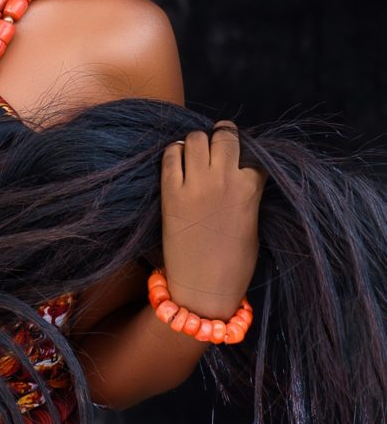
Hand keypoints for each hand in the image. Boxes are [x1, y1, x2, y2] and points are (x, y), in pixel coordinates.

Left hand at [160, 120, 267, 320]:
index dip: (246, 151)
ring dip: (197, 142)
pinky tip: (178, 162)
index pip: (253, 152)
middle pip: (224, 135)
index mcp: (250, 188)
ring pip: (196, 138)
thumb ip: (247, 191)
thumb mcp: (252, 221)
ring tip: (196, 155)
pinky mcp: (170, 192)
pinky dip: (174, 153)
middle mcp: (224, 179)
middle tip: (217, 146)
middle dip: (222, 136)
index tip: (240, 156)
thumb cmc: (234, 262)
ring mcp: (195, 184)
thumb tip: (238, 169)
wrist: (203, 288)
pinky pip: (170, 154)